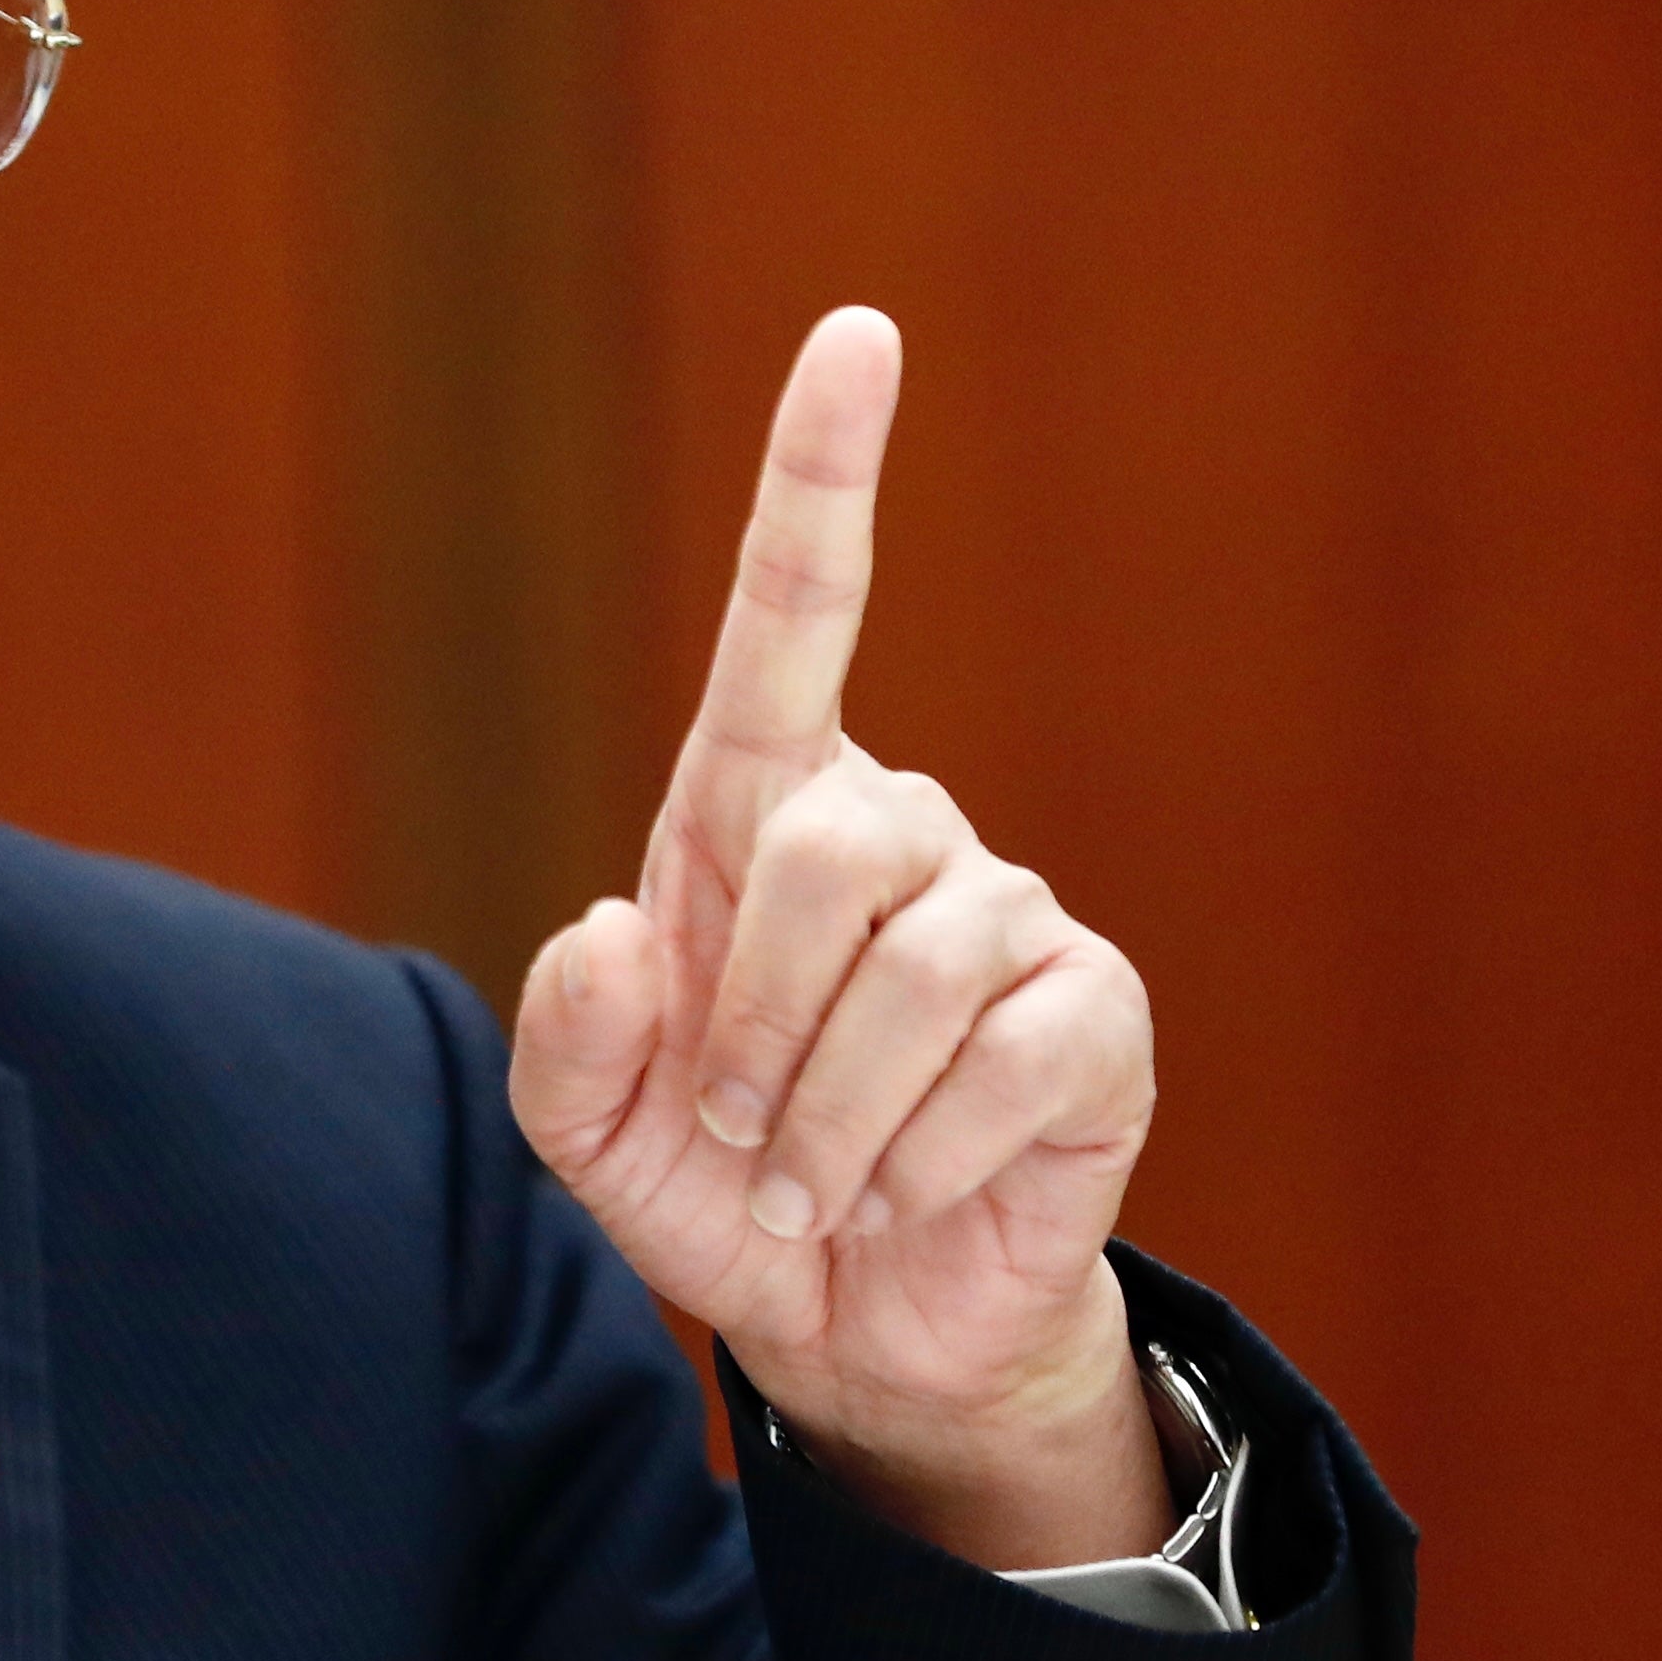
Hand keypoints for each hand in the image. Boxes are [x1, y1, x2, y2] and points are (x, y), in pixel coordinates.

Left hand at [510, 309, 1170, 1570]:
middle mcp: (896, 832)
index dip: (826, 473)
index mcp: (758, 814)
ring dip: (830, 1116)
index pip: (798, 611)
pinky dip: (921, 1159)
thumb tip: (624, 930)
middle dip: (756, 1021)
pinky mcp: (1093, 1018)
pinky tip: (911, 1192)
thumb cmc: (716, 1186)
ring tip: (812, 1186)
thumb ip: (568, 1039)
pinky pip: (1004, 1060)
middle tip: (737, 1135)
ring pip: (912, 970)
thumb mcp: (589, 1130)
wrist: (850, 1327)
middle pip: (823, 847)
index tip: (858, 333)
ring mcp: (1008, 917)